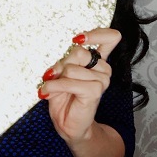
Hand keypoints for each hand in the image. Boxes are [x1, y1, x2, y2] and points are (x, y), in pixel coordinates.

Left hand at [37, 28, 121, 146]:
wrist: (67, 122)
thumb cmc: (64, 96)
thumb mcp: (61, 72)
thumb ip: (66, 59)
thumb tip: (66, 53)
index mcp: (97, 60)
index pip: (109, 37)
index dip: (96, 34)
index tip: (79, 39)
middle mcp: (102, 68)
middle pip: (79, 52)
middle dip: (61, 63)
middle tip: (53, 74)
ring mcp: (102, 80)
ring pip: (72, 67)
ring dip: (56, 78)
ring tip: (52, 87)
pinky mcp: (95, 91)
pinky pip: (70, 81)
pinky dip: (54, 86)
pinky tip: (47, 92)